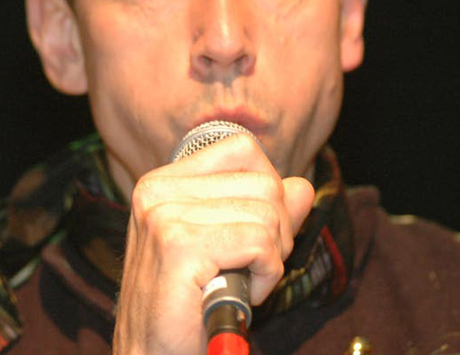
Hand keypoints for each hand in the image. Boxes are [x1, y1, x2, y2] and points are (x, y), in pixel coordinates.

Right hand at [112, 133, 314, 353]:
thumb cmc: (190, 308)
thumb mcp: (234, 249)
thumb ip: (268, 213)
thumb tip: (303, 186)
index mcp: (164, 182)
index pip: (244, 151)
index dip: (269, 193)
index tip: (253, 236)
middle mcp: (156, 190)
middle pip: (264, 183)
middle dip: (277, 232)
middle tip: (249, 269)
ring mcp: (163, 216)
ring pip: (268, 214)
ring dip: (271, 258)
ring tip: (240, 284)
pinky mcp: (178, 246)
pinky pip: (259, 243)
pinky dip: (267, 275)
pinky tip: (243, 295)